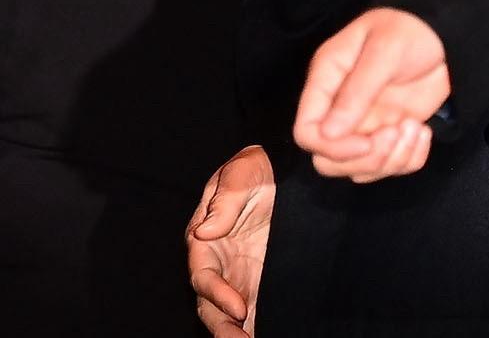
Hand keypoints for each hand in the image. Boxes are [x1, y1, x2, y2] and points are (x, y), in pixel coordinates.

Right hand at [186, 145, 275, 335]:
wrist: (284, 171)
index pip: (204, 275)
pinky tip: (266, 335)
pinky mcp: (258, 279)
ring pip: (228, 314)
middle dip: (223, 327)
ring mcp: (237, 274)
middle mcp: (218, 262)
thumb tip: (205, 231)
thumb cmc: (257, 167)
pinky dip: (257, 325)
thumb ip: (225, 200)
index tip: (238, 308)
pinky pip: (254, 307)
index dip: (217, 294)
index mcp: (205, 239)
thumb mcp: (242, 173)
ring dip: (235, 333)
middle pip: (212, 304)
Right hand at [293, 7, 449, 182]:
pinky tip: (423, 132)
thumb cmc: (410, 30)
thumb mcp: (385, 52)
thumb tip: (327, 134)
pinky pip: (388, 167)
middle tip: (395, 133)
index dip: (332, 147)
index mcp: (327, 79)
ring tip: (416, 128)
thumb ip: (357, 92)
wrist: (445, 34)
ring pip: (358, 169)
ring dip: (391, 160)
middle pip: (328, 160)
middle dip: (364, 159)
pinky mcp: (388, 134)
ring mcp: (364, 123)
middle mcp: (339, 107)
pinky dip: (409, 160)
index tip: (367, 142)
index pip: (306, 130)